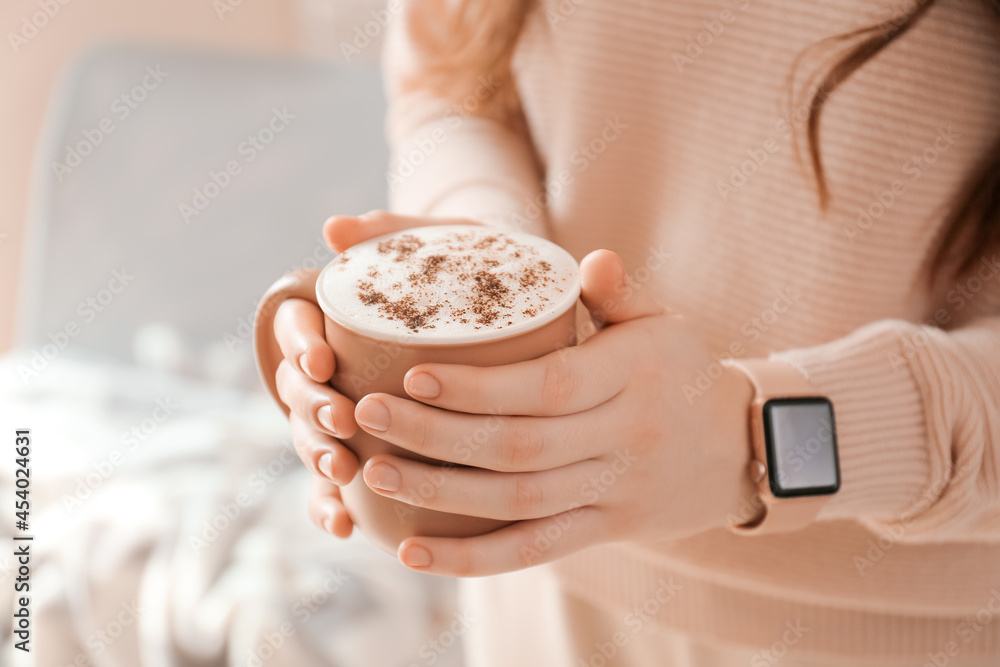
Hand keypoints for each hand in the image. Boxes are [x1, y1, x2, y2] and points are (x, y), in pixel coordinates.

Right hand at [272, 210, 480, 537]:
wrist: (495, 306)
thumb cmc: (462, 271)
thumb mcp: (440, 244)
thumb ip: (394, 234)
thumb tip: (333, 228)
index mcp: (334, 316)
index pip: (297, 325)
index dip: (300, 344)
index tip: (322, 360)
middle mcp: (330, 365)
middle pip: (297, 387)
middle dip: (311, 407)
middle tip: (338, 419)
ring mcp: (343, 409)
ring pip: (312, 436)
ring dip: (319, 455)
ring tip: (341, 471)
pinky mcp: (364, 448)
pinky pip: (337, 483)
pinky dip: (333, 503)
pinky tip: (346, 523)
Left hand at [353, 249, 755, 575]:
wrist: (740, 447)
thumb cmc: (682, 370)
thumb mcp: (663, 323)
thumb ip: (621, 293)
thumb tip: (593, 261)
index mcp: (633, 376)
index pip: (549, 385)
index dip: (480, 387)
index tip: (413, 374)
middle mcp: (624, 437)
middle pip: (521, 446)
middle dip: (437, 436)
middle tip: (365, 417)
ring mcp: (615, 490)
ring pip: (520, 501)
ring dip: (441, 493)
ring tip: (371, 473)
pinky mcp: (606, 529)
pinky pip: (535, 550)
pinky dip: (472, 558)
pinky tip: (412, 552)